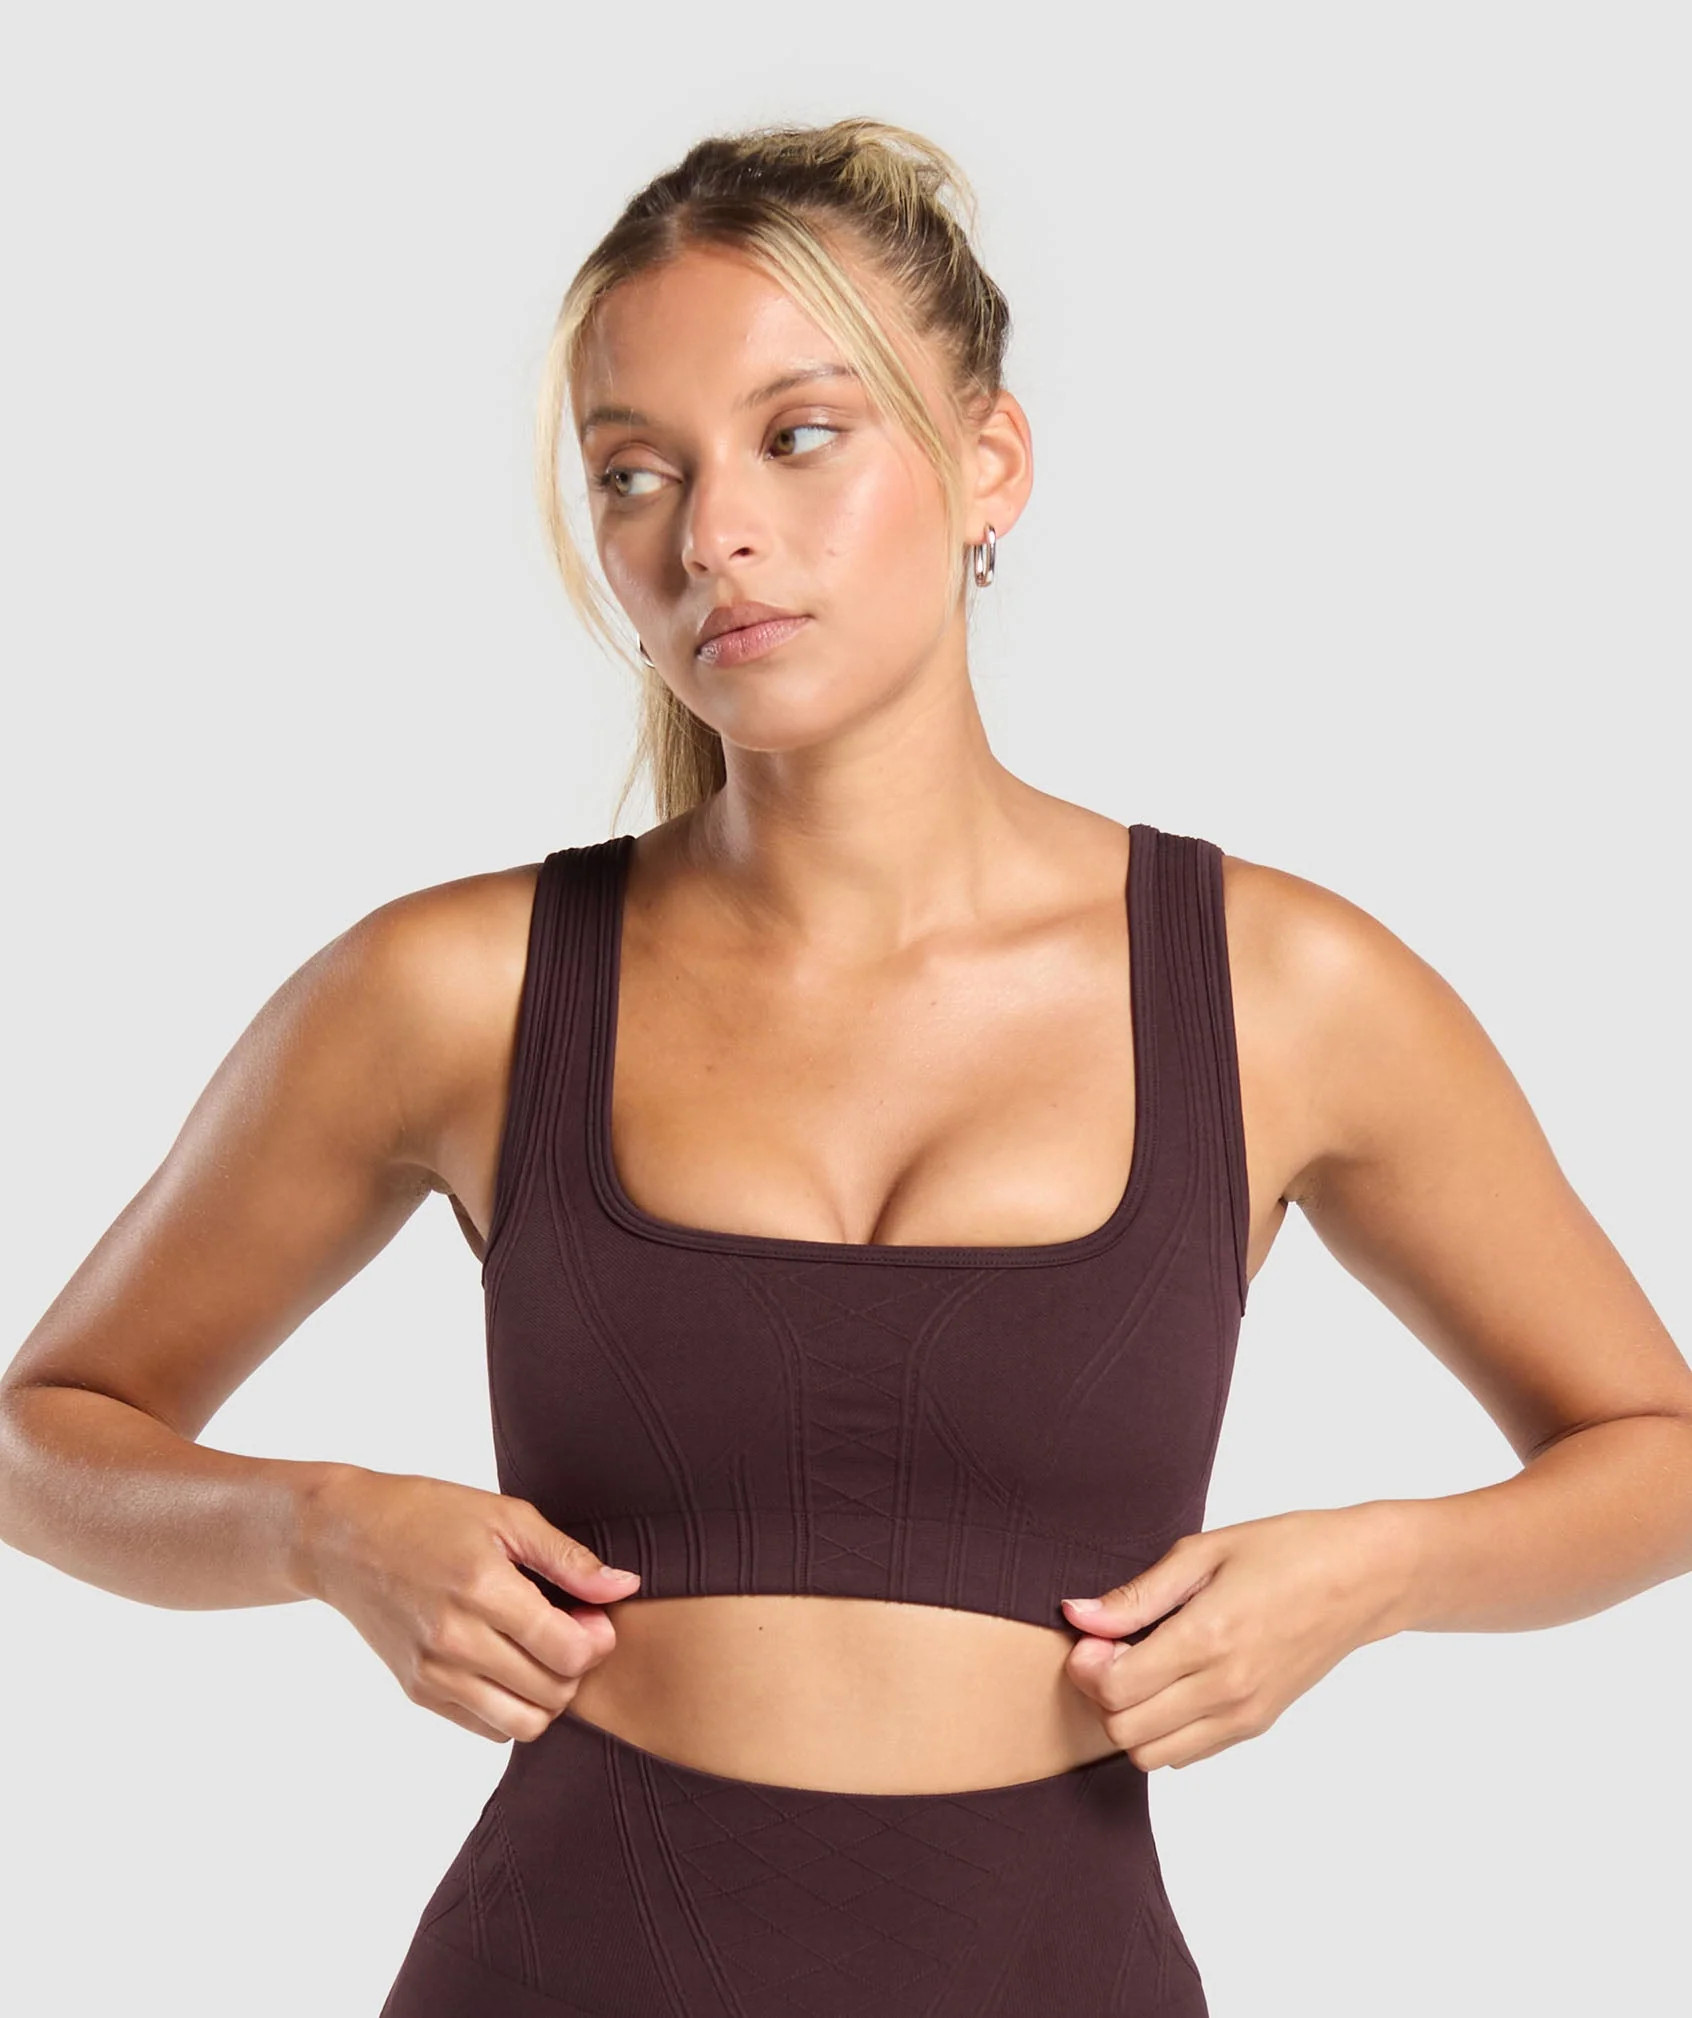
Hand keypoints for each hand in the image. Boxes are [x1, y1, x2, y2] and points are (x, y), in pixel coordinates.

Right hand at [300, 1465, 641, 1742]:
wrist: (344, 1539)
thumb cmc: (428, 1515)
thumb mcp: (505, 1515)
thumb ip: (568, 1558)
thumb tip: (625, 1587)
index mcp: (481, 1589)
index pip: (567, 1652)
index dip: (596, 1640)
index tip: (591, 1615)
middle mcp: (454, 1641)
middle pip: (552, 1693)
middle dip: (576, 1668)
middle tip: (570, 1631)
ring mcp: (432, 1673)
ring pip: (522, 1725)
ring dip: (547, 1697)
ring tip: (541, 1655)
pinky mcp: (417, 1692)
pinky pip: (486, 1728)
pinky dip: (511, 1709)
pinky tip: (508, 1665)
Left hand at [1060, 1503, 1407, 1769]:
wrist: (1362, 1579)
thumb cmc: (1286, 1551)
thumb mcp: (1203, 1552)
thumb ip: (1137, 1594)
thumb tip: (1078, 1616)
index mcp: (1208, 1638)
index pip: (1116, 1689)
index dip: (1087, 1665)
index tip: (1094, 1635)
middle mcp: (1225, 1688)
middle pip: (1125, 1731)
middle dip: (1102, 1693)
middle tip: (1113, 1649)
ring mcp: (1244, 1714)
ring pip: (1152, 1754)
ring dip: (1131, 1717)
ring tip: (1143, 1666)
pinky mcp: (1257, 1724)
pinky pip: (1189, 1753)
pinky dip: (1164, 1729)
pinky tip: (1173, 1682)